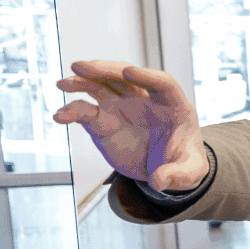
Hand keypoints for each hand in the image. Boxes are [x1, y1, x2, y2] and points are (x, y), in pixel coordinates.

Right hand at [54, 61, 208, 190]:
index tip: (128, 72)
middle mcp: (146, 100)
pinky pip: (85, 111)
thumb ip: (177, 175)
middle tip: (80, 66)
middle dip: (104, 70)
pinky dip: (71, 112)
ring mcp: (123, 108)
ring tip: (63, 84)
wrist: (164, 169)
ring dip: (82, 81)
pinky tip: (59, 116)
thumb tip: (159, 181)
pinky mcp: (104, 121)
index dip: (146, 76)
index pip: (162, 83)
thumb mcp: (189, 172)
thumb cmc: (182, 162)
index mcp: (174, 106)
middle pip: (124, 77)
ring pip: (101, 86)